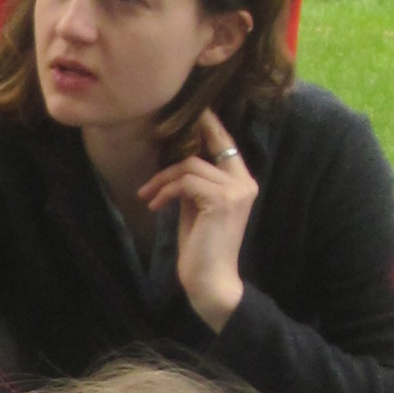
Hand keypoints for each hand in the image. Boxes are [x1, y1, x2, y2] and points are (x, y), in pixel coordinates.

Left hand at [136, 114, 259, 332]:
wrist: (210, 281)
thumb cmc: (201, 248)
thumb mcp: (197, 208)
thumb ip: (195, 183)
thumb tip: (177, 162)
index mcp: (243, 182)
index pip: (226, 143)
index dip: (209, 124)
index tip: (193, 111)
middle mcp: (245, 182)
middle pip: (205, 147)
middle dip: (176, 149)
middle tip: (156, 145)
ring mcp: (235, 191)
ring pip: (190, 166)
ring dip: (162, 180)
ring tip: (148, 197)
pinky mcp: (220, 200)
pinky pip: (185, 182)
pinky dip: (165, 192)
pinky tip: (155, 207)